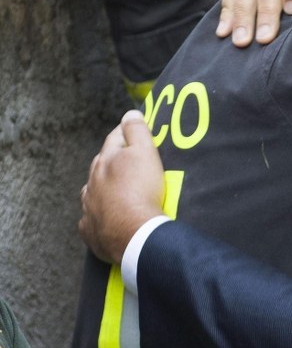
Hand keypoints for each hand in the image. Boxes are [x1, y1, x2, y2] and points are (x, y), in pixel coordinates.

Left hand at [79, 110, 165, 264]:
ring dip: (105, 186)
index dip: (126, 130)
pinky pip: (93, 217)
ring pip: (95, 190)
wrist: (136, 234)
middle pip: (102, 164)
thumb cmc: (142, 191)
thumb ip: (137, 131)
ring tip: (119, 187)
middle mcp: (93, 182)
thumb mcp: (146, 153)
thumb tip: (130, 113)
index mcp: (106, 161)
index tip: (135, 128)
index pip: (114, 138)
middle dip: (114, 158)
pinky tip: (109, 215)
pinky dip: (100, 213)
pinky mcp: (91, 229)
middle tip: (131, 158)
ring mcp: (90, 206)